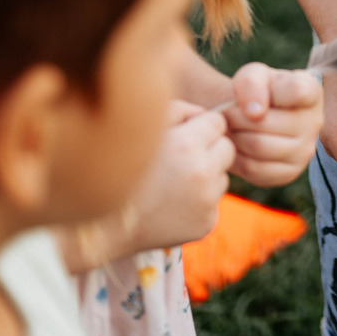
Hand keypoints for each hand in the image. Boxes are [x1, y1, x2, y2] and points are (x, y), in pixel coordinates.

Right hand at [63, 104, 234, 266]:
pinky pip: (213, 203)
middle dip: (210, 150)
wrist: (108, 224)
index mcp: (188, 144)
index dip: (202, 127)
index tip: (188, 135)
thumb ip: (180, 110)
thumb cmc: (123, 168)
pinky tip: (173, 205)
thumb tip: (203, 114)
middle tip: (183, 159)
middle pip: (227, 149)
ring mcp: (206, 201)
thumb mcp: (146, 128)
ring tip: (173, 184)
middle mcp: (202, 172)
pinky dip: (199, 202)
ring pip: (222, 177)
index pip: (219, 123)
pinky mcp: (207, 224)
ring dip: (206, 176)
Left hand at [221, 64, 322, 185]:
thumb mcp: (252, 75)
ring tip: (229, 128)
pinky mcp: (289, 173)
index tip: (249, 97)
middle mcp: (315, 122)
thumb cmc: (256, 91)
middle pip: (266, 123)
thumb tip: (256, 113)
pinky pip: (254, 169)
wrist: (254, 116)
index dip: (264, 93)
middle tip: (225, 115)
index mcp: (312, 91)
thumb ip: (252, 82)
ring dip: (235, 136)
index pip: (296, 90)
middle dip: (236, 118)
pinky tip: (235, 145)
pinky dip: (236, 157)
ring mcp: (305, 151)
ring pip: (259, 147)